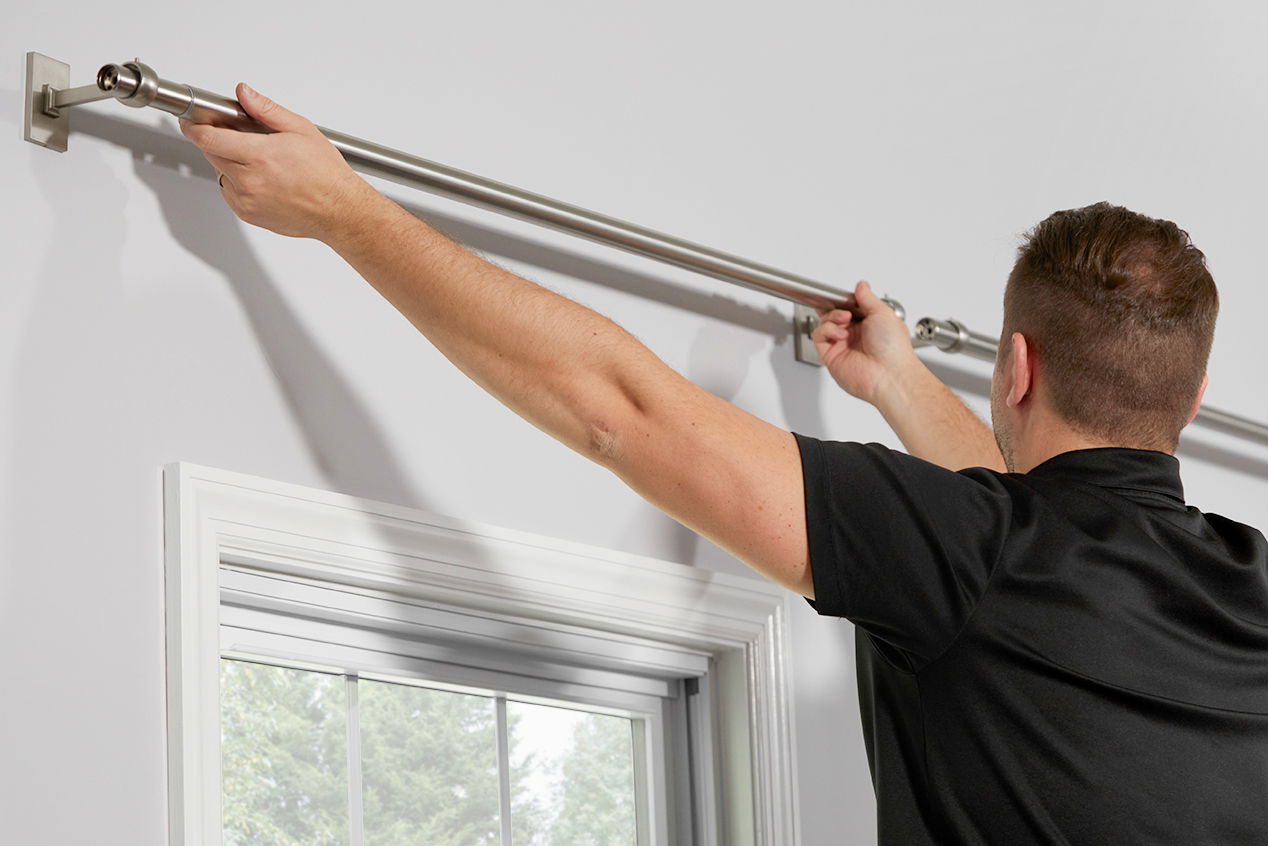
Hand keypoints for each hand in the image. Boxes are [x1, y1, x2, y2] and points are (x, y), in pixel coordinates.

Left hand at [178, 83, 379, 239]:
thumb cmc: (326, 175)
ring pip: (219, 172)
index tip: (191, 121)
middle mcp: (250, 180)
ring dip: (228, 161)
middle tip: (233, 134)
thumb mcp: (300, 130)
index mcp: (261, 156)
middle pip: (210, 153)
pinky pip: (229, 191)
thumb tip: (244, 93)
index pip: (209, 138)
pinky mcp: (248, 214)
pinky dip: (236, 181)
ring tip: (258, 160)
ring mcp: (247, 200)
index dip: (194, 126)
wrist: (339, 211)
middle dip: (214, 140)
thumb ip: (266, 110)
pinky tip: (261, 178)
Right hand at [812, 281, 918, 404]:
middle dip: (836, 308)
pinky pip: (818, 337)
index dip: (845, 301)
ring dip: (832, 317)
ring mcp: (843, 345)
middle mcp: (856, 335)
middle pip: (834, 314)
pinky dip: (825, 330)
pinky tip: (839, 333)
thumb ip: (868, 298)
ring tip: (844, 321)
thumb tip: (861, 286)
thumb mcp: (883, 313)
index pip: (850, 308)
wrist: (889, 375)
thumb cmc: (893, 349)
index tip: (844, 297)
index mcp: (870, 324)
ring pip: (824, 323)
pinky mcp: (831, 356)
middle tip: (844, 310)